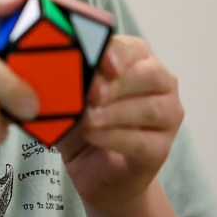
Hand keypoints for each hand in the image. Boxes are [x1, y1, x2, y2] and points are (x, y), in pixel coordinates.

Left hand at [57, 35, 183, 208]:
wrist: (92, 168)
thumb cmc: (82, 121)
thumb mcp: (68, 97)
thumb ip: (65, 81)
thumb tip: (50, 68)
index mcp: (137, 60)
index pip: (133, 48)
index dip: (118, 53)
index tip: (103, 62)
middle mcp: (161, 85)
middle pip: (151, 75)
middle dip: (118, 83)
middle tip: (91, 94)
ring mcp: (166, 118)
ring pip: (151, 109)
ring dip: (115, 112)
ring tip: (88, 118)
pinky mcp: (160, 150)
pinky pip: (142, 141)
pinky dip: (115, 137)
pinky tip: (93, 136)